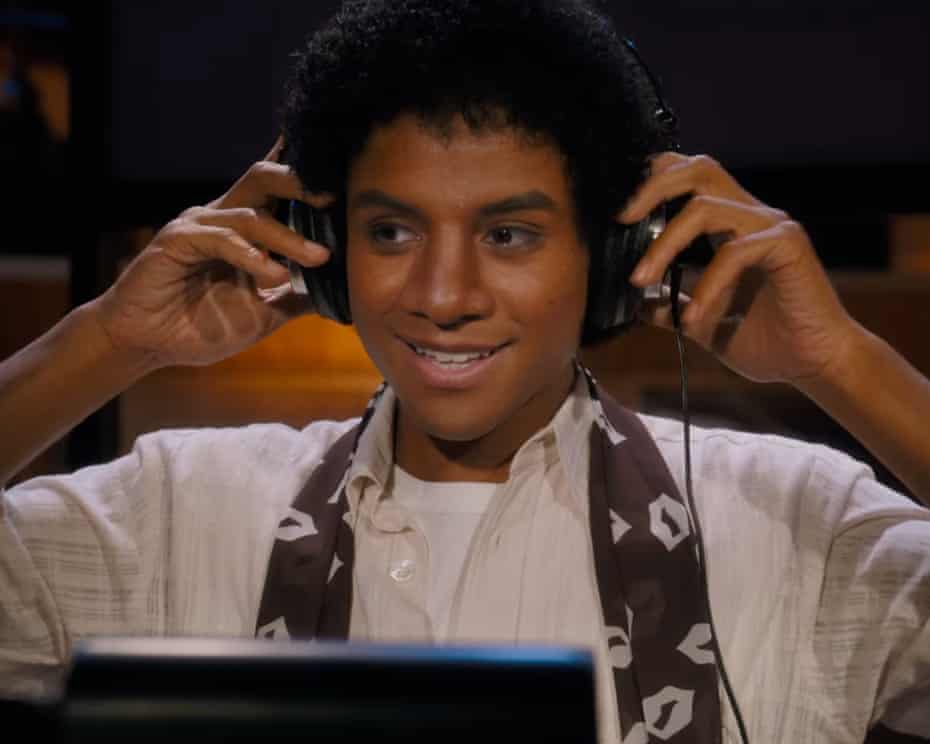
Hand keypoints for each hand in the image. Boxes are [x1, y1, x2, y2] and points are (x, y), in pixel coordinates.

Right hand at [95, 139, 334, 370]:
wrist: (150, 345)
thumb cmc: (202, 326)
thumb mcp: (264, 315)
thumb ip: (297, 299)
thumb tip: (340, 292)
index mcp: (244, 228)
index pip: (277, 191)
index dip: (305, 176)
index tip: (344, 171)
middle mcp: (222, 218)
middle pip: (264, 179)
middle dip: (300, 183)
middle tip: (335, 198)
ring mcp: (198, 225)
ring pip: (251, 215)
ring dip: (288, 238)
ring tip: (319, 257)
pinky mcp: (176, 241)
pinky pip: (221, 239)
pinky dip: (250, 256)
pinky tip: (271, 275)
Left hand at [619, 152, 856, 385]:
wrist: (812, 365)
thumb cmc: (764, 341)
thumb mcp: (701, 323)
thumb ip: (671, 306)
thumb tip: (636, 302)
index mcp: (728, 225)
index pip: (688, 178)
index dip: (651, 184)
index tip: (617, 216)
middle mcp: (749, 216)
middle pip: (698, 169)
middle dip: (653, 188)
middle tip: (621, 220)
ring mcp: (771, 226)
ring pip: (706, 207)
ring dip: (665, 244)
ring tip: (640, 281)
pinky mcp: (788, 245)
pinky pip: (733, 252)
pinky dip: (706, 287)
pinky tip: (691, 320)